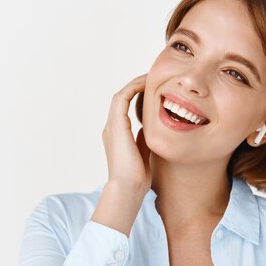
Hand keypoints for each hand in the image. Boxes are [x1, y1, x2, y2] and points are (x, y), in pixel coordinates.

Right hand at [101, 73, 151, 194]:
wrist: (128, 188)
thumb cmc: (137, 178)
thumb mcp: (144, 154)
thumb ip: (144, 140)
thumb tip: (151, 129)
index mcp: (117, 135)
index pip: (125, 109)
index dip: (138, 97)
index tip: (154, 91)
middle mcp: (111, 128)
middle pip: (122, 98)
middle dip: (137, 87)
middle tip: (153, 79)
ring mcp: (112, 125)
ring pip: (121, 95)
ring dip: (135, 84)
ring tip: (151, 77)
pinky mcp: (116, 124)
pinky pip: (123, 97)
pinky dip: (133, 88)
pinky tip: (147, 84)